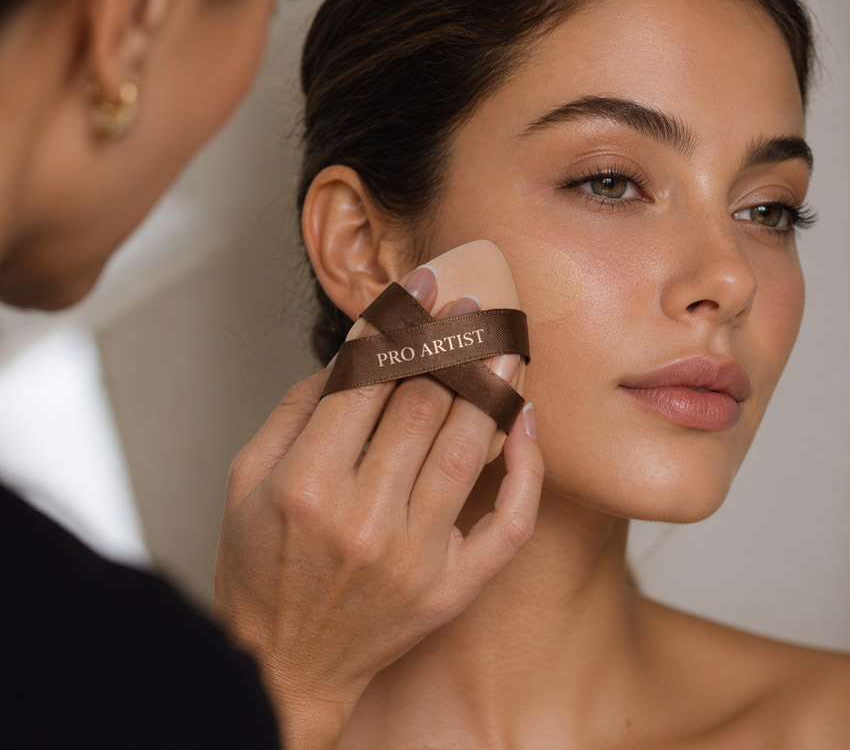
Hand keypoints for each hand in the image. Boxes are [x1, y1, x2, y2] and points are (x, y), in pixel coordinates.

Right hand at [213, 267, 542, 749]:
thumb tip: (353, 357)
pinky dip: (525, 468)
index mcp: (307, 483)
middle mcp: (364, 517)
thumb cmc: (258, 568)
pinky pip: (506, 521)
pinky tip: (525, 419)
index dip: (397, 321)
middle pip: (423, 401)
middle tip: (470, 303)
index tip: (421, 285)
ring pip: (466, 444)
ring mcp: (415, 556)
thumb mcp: (246, 479)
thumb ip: (296, 410)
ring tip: (504, 339)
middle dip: (449, 339)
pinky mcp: (451, 587)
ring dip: (491, 382)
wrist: (282, 664)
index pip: (365, 378)